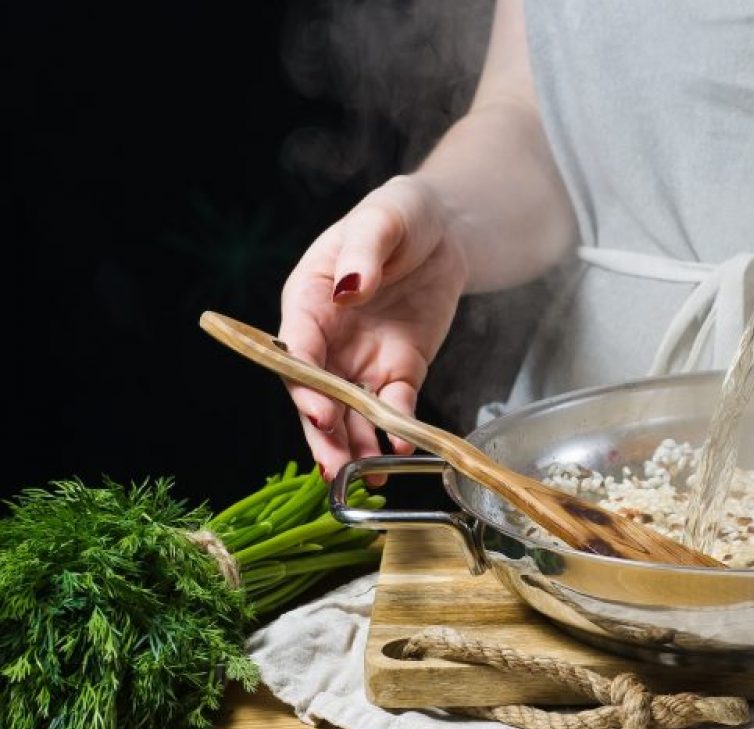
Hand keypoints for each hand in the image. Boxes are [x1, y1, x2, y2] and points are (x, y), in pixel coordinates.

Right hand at [278, 175, 469, 478]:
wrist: (443, 230)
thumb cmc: (399, 215)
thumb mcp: (382, 219)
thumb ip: (363, 254)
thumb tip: (350, 286)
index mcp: (308, 299)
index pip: (296, 347)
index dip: (304, 381)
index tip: (318, 410)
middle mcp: (328, 338)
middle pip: (316, 393)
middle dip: (324, 432)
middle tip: (336, 465)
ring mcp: (362, 358)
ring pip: (350, 412)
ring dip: (355, 444)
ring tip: (365, 475)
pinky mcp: (399, 370)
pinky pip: (394, 406)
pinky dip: (396, 428)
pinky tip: (400, 447)